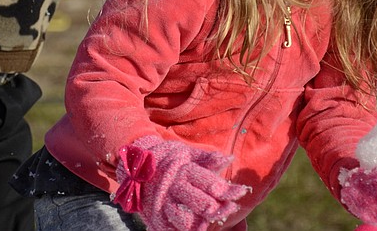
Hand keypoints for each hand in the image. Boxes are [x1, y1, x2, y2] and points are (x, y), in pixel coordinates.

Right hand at [113, 136, 248, 230]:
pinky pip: (171, 228)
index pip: (211, 183)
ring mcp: (163, 203)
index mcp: (183, 171)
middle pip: (201, 204)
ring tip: (212, 223)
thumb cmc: (167, 158)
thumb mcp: (186, 153)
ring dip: (201, 224)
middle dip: (219, 209)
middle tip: (230, 210)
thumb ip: (208, 158)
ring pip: (185, 220)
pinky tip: (196, 229)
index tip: (242, 192)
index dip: (229, 190)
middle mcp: (174, 187)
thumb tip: (229, 159)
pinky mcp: (155, 215)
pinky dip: (184, 230)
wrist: (135, 163)